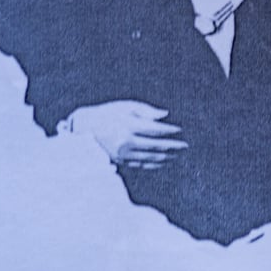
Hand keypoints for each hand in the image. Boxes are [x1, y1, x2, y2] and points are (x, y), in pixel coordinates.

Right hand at [63, 99, 184, 168]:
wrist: (84, 129)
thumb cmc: (107, 113)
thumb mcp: (124, 106)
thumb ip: (145, 110)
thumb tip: (165, 115)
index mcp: (128, 125)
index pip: (155, 130)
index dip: (169, 131)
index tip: (179, 130)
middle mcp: (127, 142)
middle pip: (156, 146)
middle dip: (173, 146)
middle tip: (185, 146)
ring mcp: (124, 154)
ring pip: (151, 157)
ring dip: (166, 157)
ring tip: (178, 155)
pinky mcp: (121, 161)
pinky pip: (142, 164)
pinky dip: (155, 164)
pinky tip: (164, 161)